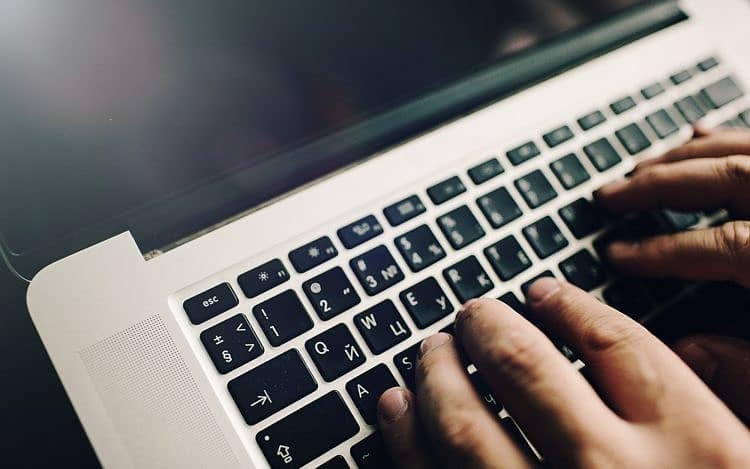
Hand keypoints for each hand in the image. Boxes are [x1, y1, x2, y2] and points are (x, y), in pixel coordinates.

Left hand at [377, 281, 749, 467]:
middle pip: (526, 365)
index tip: (544, 292)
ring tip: (428, 350)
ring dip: (435, 371)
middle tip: (471, 314)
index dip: (572, 306)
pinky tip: (394, 409)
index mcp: (699, 453)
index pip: (617, 344)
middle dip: (487, 326)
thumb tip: (694, 352)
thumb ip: (733, 407)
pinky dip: (404, 438)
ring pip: (465, 418)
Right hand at [596, 126, 749, 421]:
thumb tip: (689, 356)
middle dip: (658, 184)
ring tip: (642, 166)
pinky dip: (731, 136)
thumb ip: (749, 375)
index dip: (660, 250)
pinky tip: (703, 134)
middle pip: (730, 177)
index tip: (617, 256)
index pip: (720, 245)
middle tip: (610, 196)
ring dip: (687, 154)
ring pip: (746, 150)